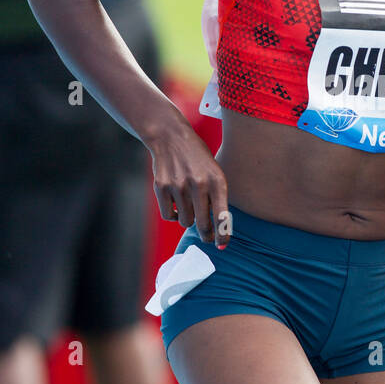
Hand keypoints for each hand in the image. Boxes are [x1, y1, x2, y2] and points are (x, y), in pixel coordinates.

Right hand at [148, 123, 230, 249]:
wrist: (172, 138)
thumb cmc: (198, 160)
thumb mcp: (215, 173)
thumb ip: (217, 197)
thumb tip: (218, 228)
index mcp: (217, 180)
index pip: (222, 216)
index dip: (222, 235)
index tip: (222, 245)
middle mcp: (199, 184)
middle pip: (202, 225)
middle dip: (206, 235)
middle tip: (208, 237)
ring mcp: (179, 186)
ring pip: (185, 221)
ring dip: (188, 220)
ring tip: (190, 207)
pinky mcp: (161, 187)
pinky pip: (169, 215)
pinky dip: (173, 214)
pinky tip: (177, 203)